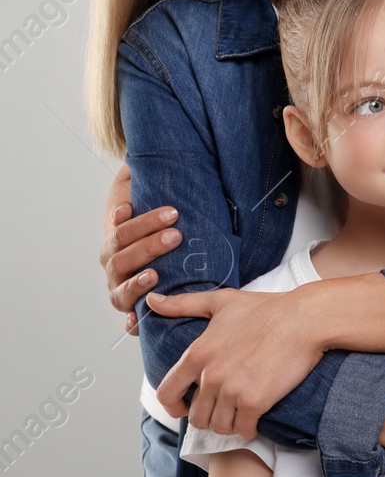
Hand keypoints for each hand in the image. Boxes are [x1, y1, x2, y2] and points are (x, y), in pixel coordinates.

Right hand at [100, 162, 181, 334]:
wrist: (169, 253)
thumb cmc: (162, 224)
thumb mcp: (153, 197)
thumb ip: (146, 177)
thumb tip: (141, 154)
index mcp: (117, 241)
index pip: (118, 231)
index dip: (125, 222)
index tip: (132, 207)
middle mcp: (116, 267)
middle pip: (122, 257)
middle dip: (146, 244)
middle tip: (175, 233)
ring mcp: (123, 290)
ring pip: (123, 289)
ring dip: (138, 281)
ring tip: (157, 273)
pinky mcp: (136, 310)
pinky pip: (132, 321)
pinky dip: (133, 322)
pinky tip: (139, 321)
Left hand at [148, 287, 322, 438]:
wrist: (305, 319)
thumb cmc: (268, 309)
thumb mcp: (222, 302)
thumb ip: (184, 304)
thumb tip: (152, 301)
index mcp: (197, 354)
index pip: (167, 394)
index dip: (174, 405)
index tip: (185, 406)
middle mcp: (210, 376)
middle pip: (196, 416)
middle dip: (208, 416)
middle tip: (223, 408)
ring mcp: (232, 391)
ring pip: (218, 426)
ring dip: (228, 425)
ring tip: (239, 415)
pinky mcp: (256, 402)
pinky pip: (243, 429)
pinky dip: (248, 429)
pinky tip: (255, 420)